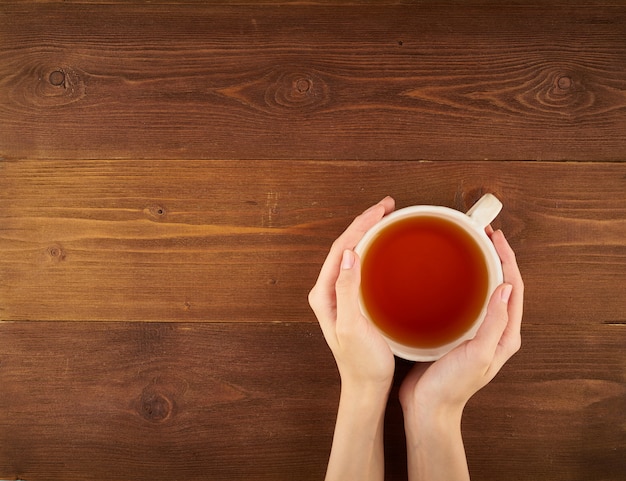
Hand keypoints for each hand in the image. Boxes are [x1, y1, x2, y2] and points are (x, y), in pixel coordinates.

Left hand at [309, 196, 396, 389]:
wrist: (366, 387)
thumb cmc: (361, 362)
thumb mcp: (353, 327)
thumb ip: (347, 291)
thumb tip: (350, 253)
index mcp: (324, 293)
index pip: (340, 248)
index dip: (360, 225)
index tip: (381, 210)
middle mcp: (328, 290)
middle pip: (345, 246)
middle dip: (365, 222)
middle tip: (387, 206)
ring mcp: (340, 295)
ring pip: (352, 253)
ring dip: (367, 232)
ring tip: (386, 217)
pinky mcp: (353, 301)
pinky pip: (360, 266)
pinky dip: (372, 249)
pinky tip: (385, 246)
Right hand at [399, 228, 523, 414]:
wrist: (428, 407)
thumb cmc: (452, 385)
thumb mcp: (477, 354)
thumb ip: (494, 323)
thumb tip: (505, 287)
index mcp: (505, 334)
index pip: (513, 287)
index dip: (507, 258)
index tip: (494, 236)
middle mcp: (494, 329)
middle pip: (502, 283)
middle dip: (496, 255)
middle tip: (481, 232)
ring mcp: (476, 330)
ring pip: (484, 289)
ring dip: (480, 265)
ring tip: (468, 244)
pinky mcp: (457, 331)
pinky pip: (465, 298)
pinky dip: (461, 280)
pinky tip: (446, 273)